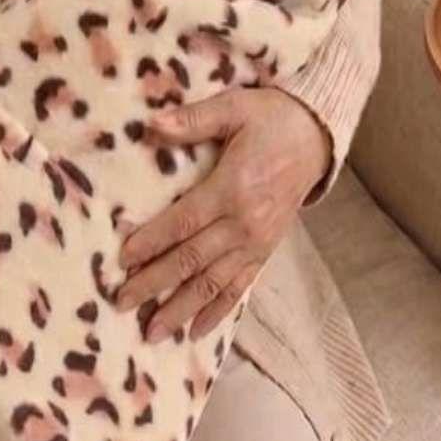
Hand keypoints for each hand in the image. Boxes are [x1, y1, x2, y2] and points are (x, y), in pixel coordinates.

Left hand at [115, 89, 330, 342]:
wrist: (319, 137)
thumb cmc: (272, 118)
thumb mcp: (233, 108)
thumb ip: (192, 120)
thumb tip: (152, 125)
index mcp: (232, 188)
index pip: (183, 222)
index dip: (151, 242)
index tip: (121, 259)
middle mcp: (244, 224)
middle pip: (191, 260)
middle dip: (155, 284)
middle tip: (122, 302)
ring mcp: (257, 242)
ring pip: (212, 284)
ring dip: (181, 309)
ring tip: (152, 333)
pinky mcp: (265, 251)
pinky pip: (239, 288)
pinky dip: (217, 312)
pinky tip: (195, 331)